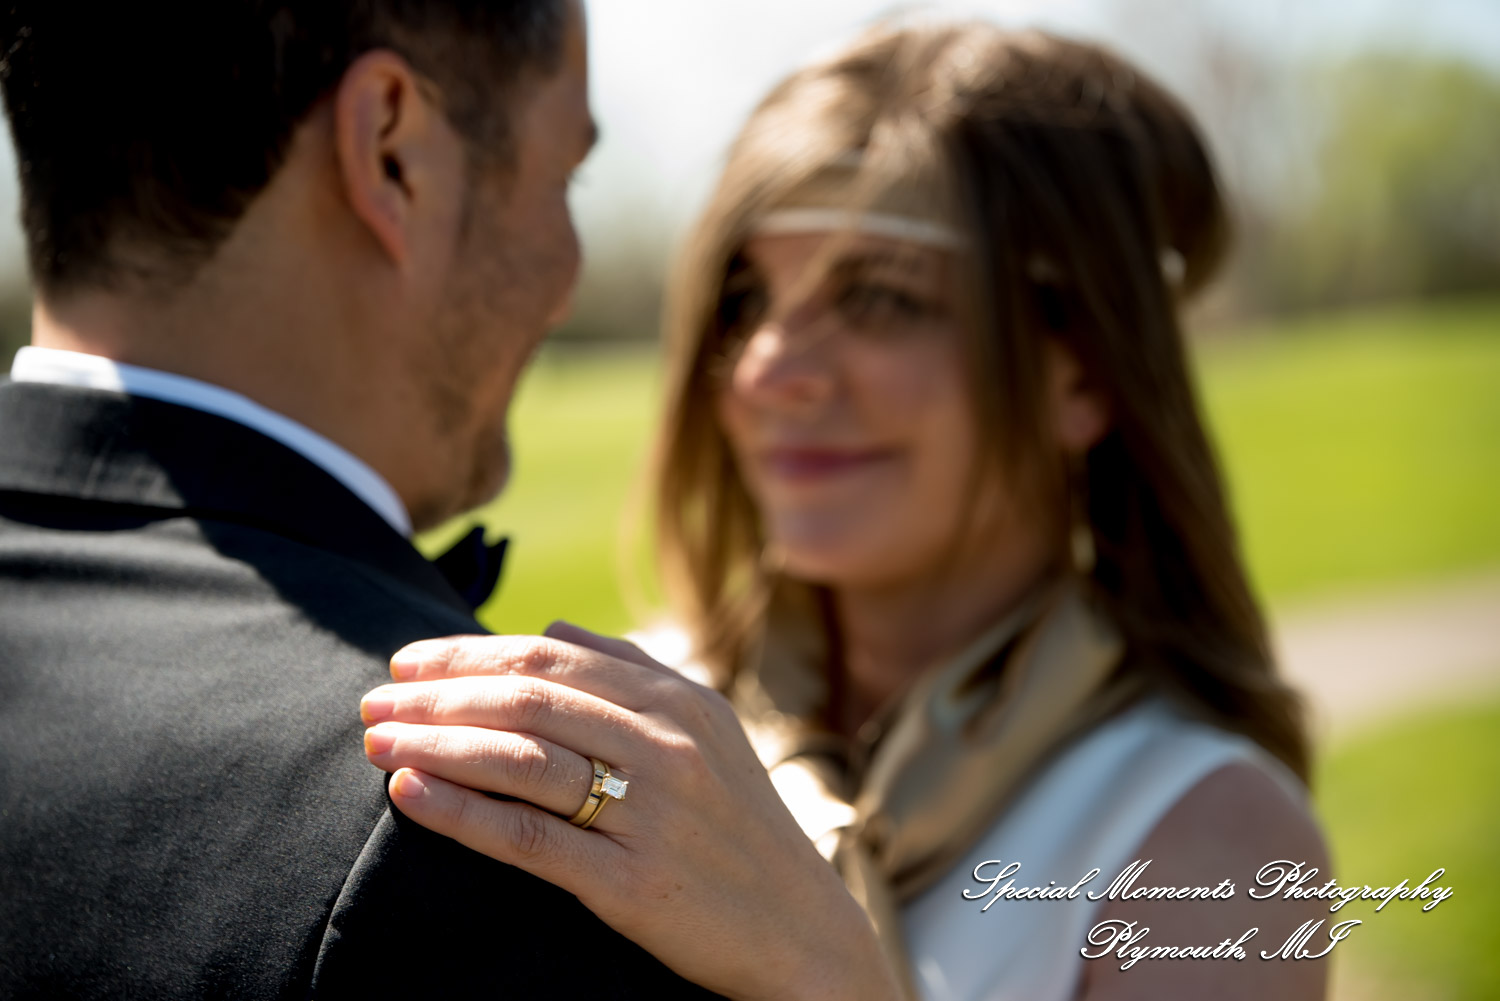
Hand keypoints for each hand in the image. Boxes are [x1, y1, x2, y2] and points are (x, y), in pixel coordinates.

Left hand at [359, 624, 902, 1000]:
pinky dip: (459, 812)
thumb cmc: (740, 827)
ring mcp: (651, 812)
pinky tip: (410, 795)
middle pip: (526, 698)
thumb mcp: (709, 731)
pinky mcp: (631, 883)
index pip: (553, 653)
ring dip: (433, 743)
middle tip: (371, 700)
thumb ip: (636, 673)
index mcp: (680, 700)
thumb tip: (552, 625)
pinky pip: (527, 839)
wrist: (801, 932)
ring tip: (374, 741)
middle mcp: (667, 745)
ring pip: (519, 759)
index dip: (468, 652)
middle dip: (435, 694)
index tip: (407, 661)